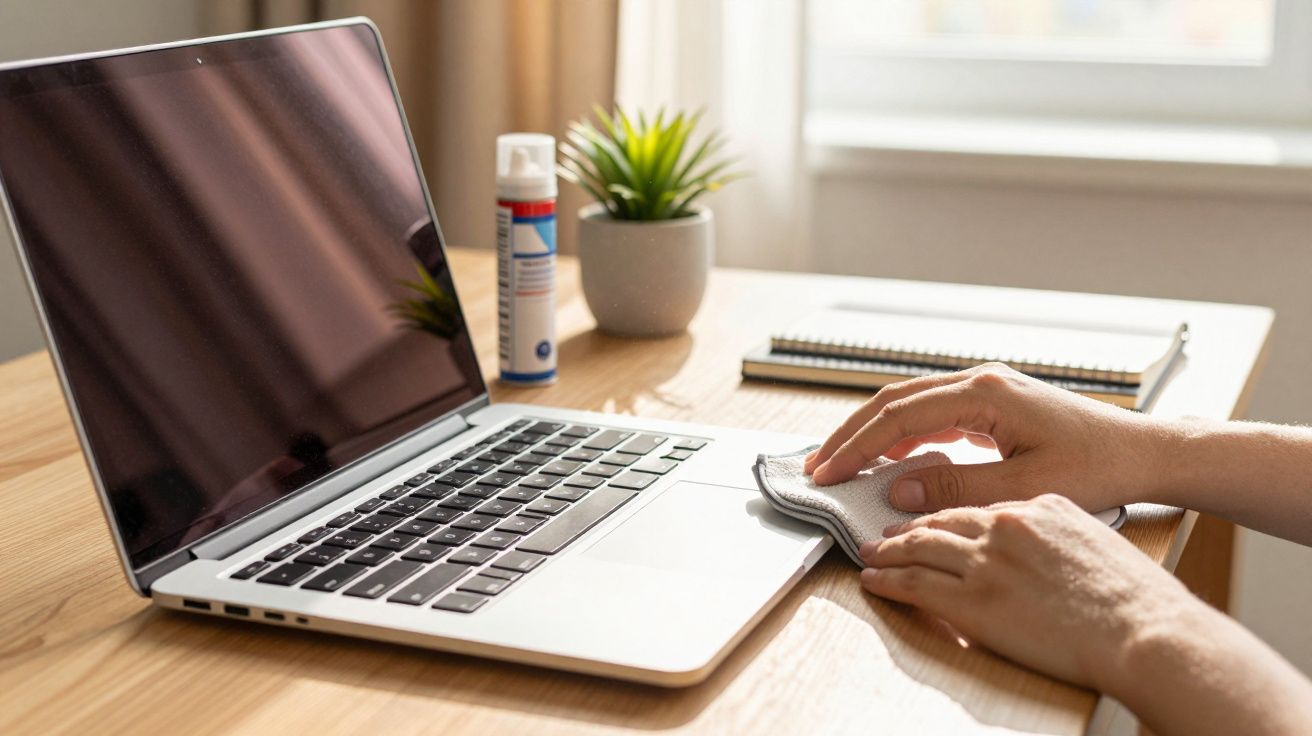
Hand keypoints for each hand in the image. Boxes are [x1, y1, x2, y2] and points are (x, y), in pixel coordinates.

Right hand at [804, 363, 1167, 511]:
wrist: (1144, 452)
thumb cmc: (1098, 468)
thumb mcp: (1022, 487)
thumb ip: (954, 487)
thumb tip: (894, 488)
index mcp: (985, 393)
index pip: (899, 417)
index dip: (857, 447)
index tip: (827, 475)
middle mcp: (980, 381)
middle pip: (894, 401)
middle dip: (851, 435)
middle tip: (817, 468)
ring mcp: (986, 389)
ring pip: (909, 404)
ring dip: (872, 433)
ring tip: (840, 462)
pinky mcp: (993, 403)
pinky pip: (932, 413)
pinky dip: (901, 435)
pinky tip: (889, 459)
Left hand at [861, 494, 1199, 690]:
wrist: (1147, 632)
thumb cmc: (1138, 601)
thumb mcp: (1100, 545)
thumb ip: (1062, 538)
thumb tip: (1045, 553)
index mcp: (1043, 506)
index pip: (982, 507)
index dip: (951, 514)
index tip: (936, 520)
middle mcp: (1009, 523)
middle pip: (943, 517)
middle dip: (909, 523)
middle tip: (886, 529)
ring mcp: (988, 560)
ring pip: (919, 544)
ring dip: (888, 548)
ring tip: (871, 552)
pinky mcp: (974, 599)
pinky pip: (915, 582)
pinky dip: (887, 578)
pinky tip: (873, 578)